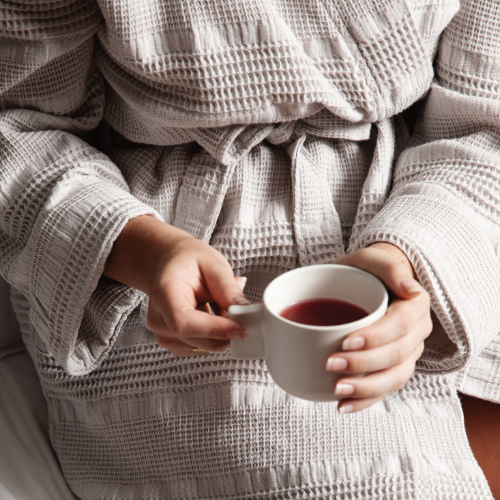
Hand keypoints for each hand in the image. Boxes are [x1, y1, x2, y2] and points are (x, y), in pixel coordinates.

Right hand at [104, 216, 247, 355]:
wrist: (168, 263)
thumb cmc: (186, 261)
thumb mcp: (212, 264)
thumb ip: (227, 288)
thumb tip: (244, 310)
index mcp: (164, 294)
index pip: (184, 322)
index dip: (214, 329)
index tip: (241, 328)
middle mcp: (159, 319)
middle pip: (198, 339)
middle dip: (227, 330)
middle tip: (245, 310)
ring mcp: (164, 334)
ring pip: (204, 346)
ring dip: (223, 331)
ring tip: (222, 302)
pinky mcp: (174, 342)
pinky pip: (203, 346)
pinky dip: (216, 334)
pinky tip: (214, 313)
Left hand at [327, 243, 431, 413]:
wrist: (369, 280)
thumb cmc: (367, 269)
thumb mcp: (372, 259)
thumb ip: (388, 267)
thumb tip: (409, 288)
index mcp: (415, 304)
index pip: (402, 324)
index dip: (376, 337)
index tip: (346, 341)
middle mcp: (416, 331)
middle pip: (397, 355)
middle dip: (363, 364)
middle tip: (330, 363)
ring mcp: (407, 352)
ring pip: (395, 377)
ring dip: (366, 388)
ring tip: (336, 390)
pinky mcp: (392, 367)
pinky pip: (385, 389)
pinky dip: (365, 401)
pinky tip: (342, 406)